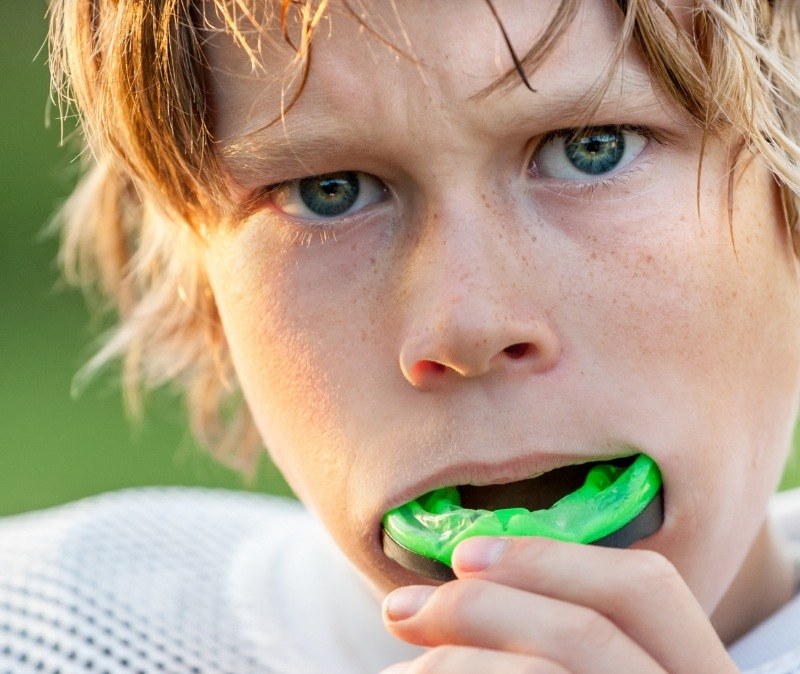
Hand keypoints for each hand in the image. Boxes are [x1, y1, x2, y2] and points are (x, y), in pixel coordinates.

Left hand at [379, 536, 739, 672]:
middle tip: (399, 609)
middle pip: (586, 631)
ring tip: (397, 670)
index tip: (465, 555)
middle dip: (479, 607)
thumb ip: (556, 637)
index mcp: (699, 673)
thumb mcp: (585, 660)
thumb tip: (459, 584)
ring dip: (453, 662)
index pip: (646, 589)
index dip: (550, 558)